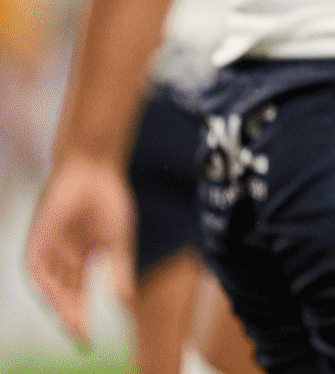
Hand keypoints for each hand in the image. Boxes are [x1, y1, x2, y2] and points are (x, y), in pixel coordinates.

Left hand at [25, 156, 135, 346]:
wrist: (94, 169)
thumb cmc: (108, 200)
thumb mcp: (117, 241)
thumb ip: (119, 269)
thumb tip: (123, 302)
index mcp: (79, 259)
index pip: (77, 295)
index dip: (81, 317)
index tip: (88, 342)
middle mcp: (60, 259)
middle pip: (62, 295)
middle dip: (70, 317)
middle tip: (81, 338)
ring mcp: (48, 249)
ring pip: (49, 286)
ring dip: (58, 305)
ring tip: (72, 322)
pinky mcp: (38, 239)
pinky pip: (35, 268)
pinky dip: (44, 284)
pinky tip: (54, 296)